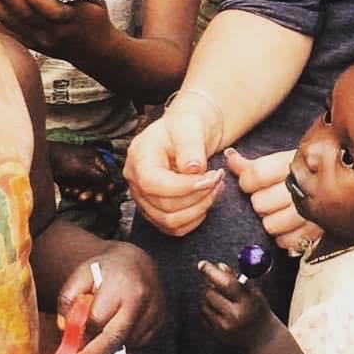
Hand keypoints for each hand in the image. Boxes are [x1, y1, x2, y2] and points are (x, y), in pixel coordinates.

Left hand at [0, 0, 112, 63]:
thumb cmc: (95, 18)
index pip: (54, 11)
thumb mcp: (96, 0)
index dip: (39, 1)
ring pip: (14, 23)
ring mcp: (40, 39)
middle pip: (28, 15)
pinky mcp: (30, 43)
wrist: (94, 49)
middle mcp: (54, 32)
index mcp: (73, 18)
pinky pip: (6, 33)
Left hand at [51, 141, 125, 204]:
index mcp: (97, 159)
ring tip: (71, 191)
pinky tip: (65, 188)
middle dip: (90, 192)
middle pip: (97, 184)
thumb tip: (113, 186)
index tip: (100, 198)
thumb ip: (100, 177)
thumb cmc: (63, 160)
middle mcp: (90, 165)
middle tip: (82, 197)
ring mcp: (80, 172)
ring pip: (86, 188)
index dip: (105, 189)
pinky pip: (76, 189)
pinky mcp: (70, 178)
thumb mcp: (84, 168)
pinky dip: (71, 190)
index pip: (107, 177)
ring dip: (79, 192)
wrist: (41, 158)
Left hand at [53, 241, 164, 353]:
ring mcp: (154, 310)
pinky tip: (118, 325)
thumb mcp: (81, 275)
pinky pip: (139, 342)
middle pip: (115, 338)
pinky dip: (125, 341)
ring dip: (109, 345)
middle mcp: (141, 298)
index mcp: (120, 285)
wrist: (136, 261)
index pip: (97, 320)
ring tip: (102, 328)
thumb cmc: (106, 269)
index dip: (82, 338)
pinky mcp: (161, 320)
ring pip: (126, 343)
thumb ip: (68, 299)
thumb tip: (65, 327)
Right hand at [124, 100, 224, 236]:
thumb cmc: (187, 126)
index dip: (183, 187)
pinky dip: (195, 218)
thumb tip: (192, 169)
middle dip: (197, 196)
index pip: (152, 183)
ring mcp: (144, 198)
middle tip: (218, 179)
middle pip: (163, 206)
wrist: (188, 133)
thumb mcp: (190, 127)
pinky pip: (174, 228)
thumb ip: (190, 147)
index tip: (210, 178)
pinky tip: (206, 199)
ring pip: (169, 221)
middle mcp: (136, 180)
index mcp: (139, 156)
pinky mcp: (155, 210)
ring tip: (215, 188)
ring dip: (199, 208)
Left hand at [197, 259, 274, 349]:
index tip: (203, 264)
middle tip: (216, 283)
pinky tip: (220, 311)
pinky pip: (203, 316)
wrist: (261, 338)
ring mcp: (224, 327)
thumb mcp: (253, 292)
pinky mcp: (216, 335)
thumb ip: (237, 279)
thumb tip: (219, 266)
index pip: (226, 283)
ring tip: (222, 300)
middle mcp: (234, 315)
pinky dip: (208, 310)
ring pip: (204, 304)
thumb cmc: (258, 311)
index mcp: (247, 302)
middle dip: (211, 285)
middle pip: (210, 293)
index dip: (212, 272)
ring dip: (209, 298)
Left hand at [224, 146, 321, 254]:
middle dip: (260, 202)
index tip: (250, 183)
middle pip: (260, 203)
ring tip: (279, 214)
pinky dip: (284, 238)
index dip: (246, 182)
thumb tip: (229, 156)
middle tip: (269, 199)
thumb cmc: (304, 175)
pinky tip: (289, 228)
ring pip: (270, 225)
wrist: (341, 187)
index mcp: (292, 164)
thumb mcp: (280, 163)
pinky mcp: (317, 232)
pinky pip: (286, 242)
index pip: (255, 175)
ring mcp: (311, 211)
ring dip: (271, 222)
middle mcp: (302, 186)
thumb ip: (252, 164)